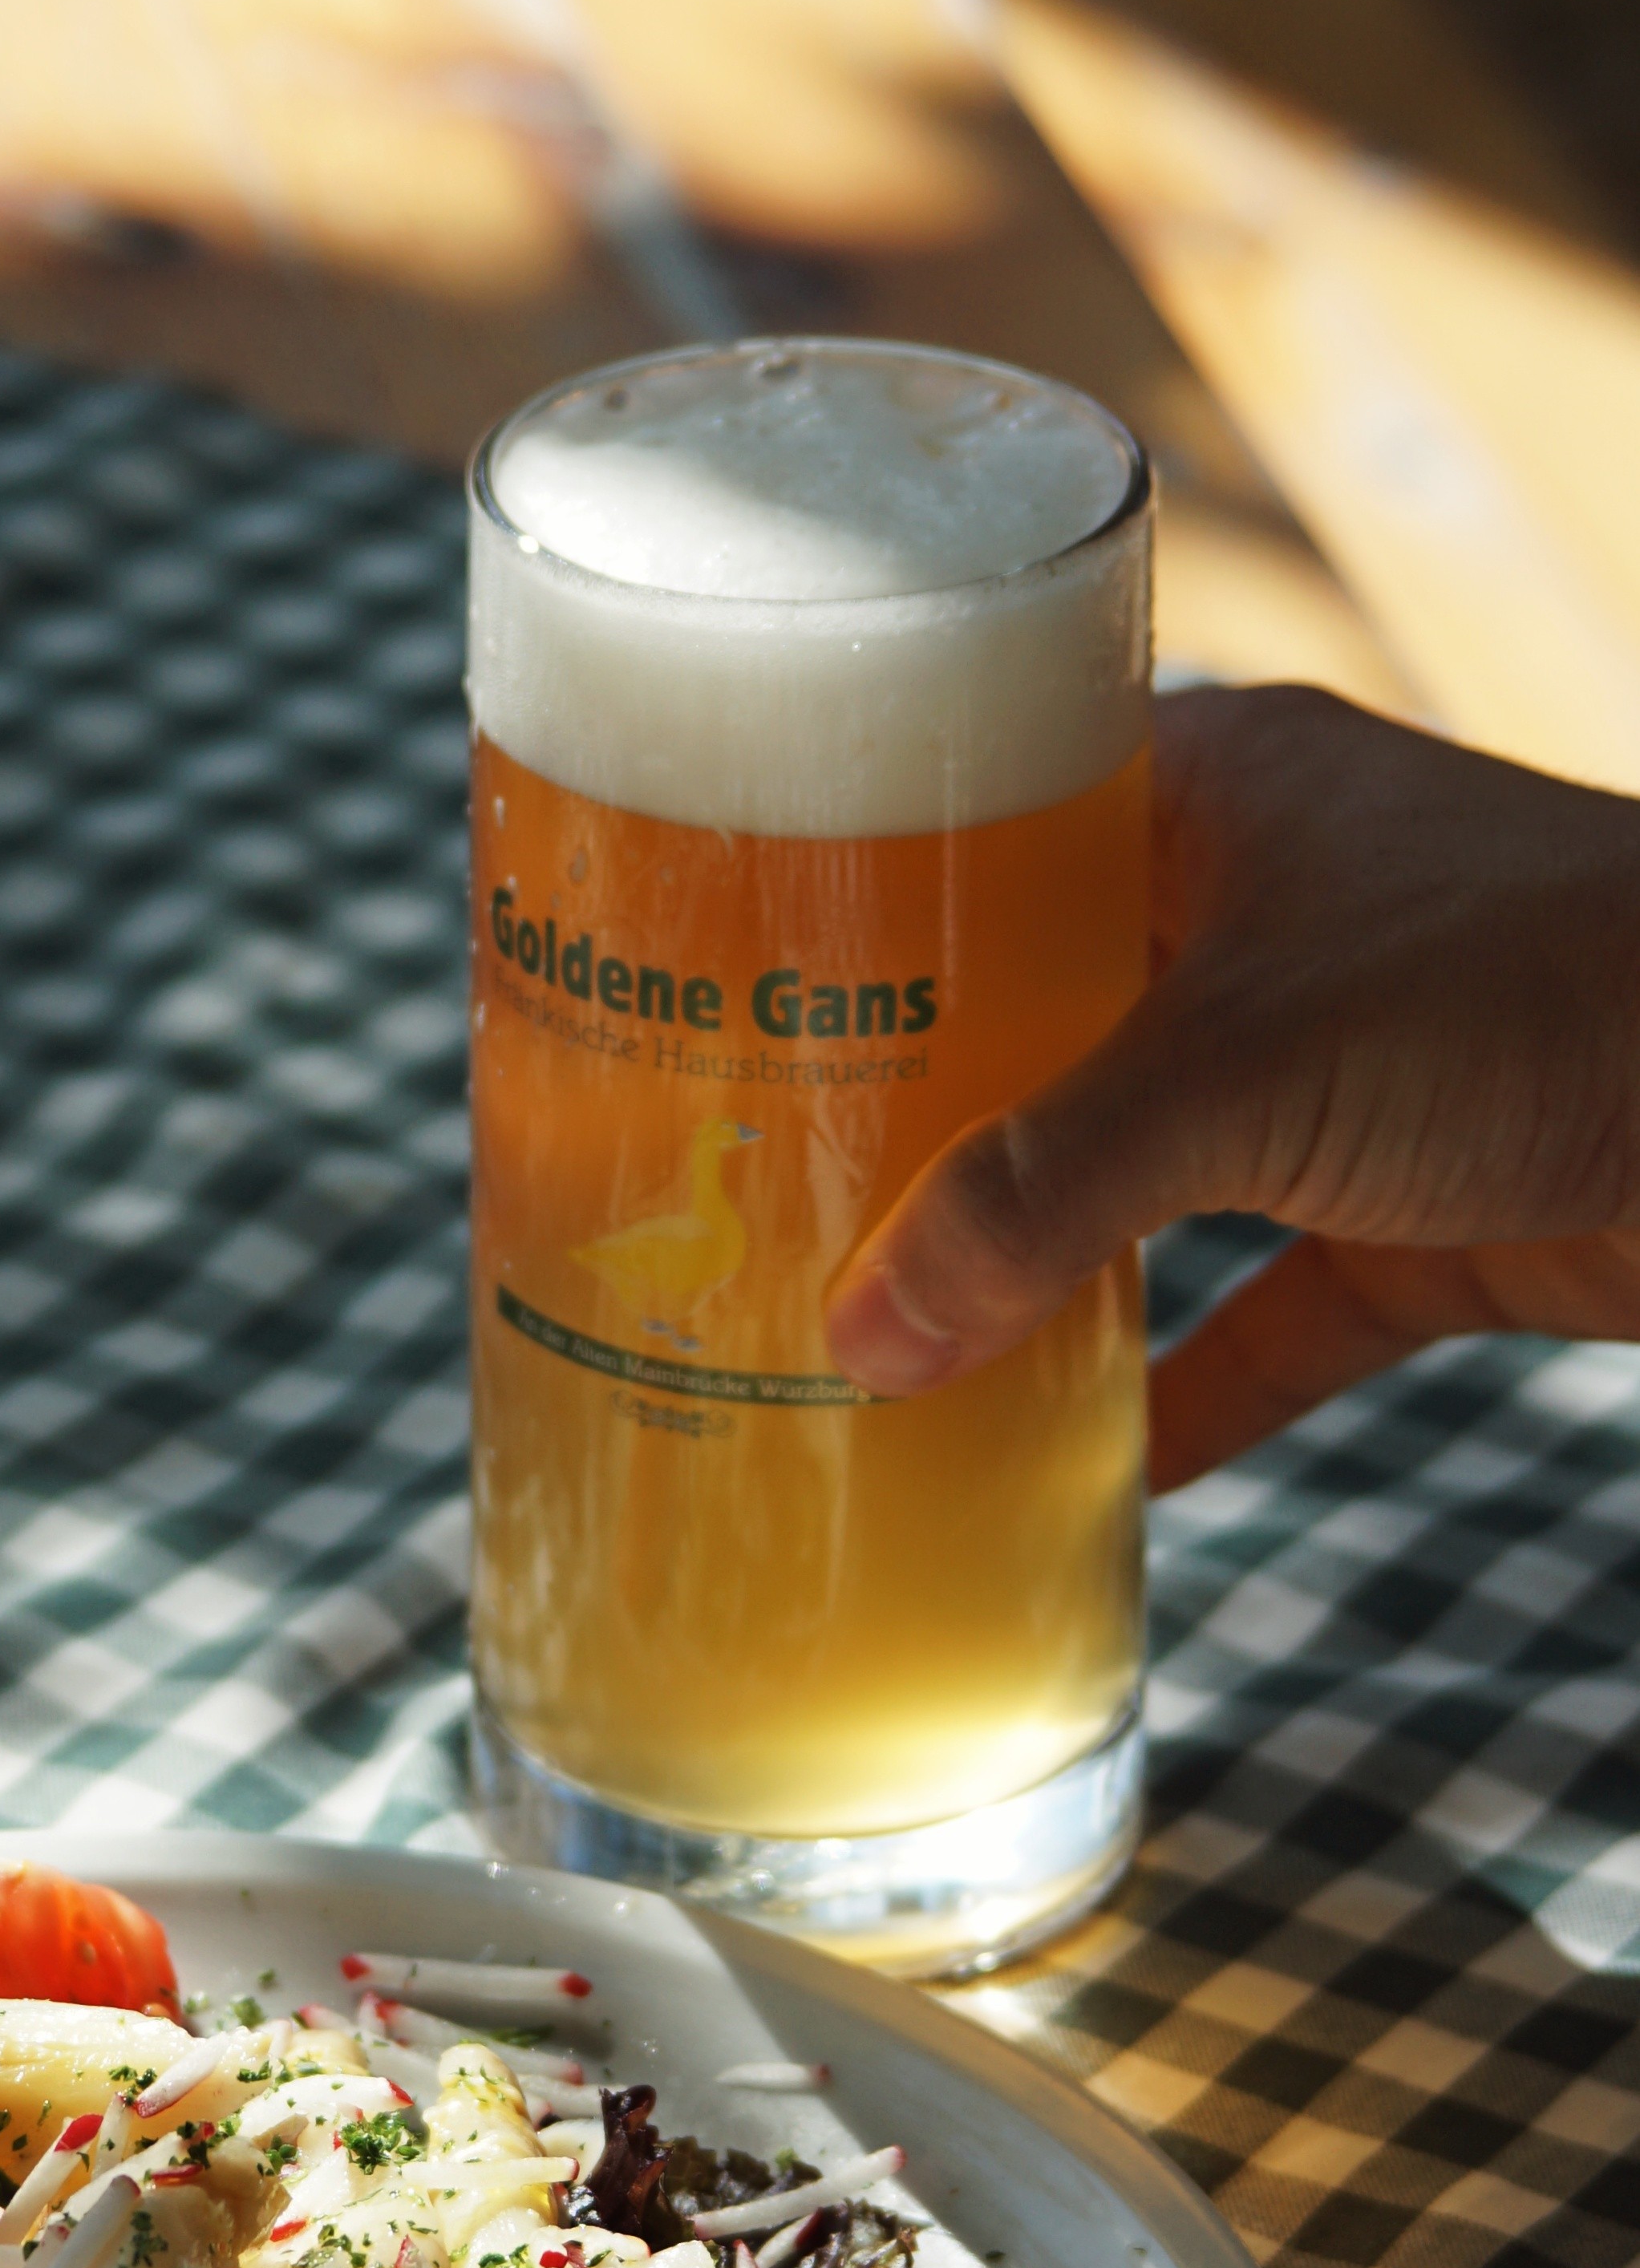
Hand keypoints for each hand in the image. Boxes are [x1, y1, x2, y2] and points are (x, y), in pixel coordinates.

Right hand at [823, 683, 1639, 1483]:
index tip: (723, 983)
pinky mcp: (1419, 1212)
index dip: (858, 889)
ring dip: (1034, 1257)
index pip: (990, 809)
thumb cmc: (1544, 998)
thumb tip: (863, 1338)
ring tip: (871, 1333)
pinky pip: (1264, 1316)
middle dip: (918, 1112)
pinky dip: (1183, 1391)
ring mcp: (1344, 1072)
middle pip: (1044, 1012)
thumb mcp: (1247, 1072)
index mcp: (1216, 794)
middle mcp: (1265, 918)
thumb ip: (1045, 1198)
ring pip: (1141, 1172)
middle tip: (757, 1192)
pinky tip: (1075, 1474)